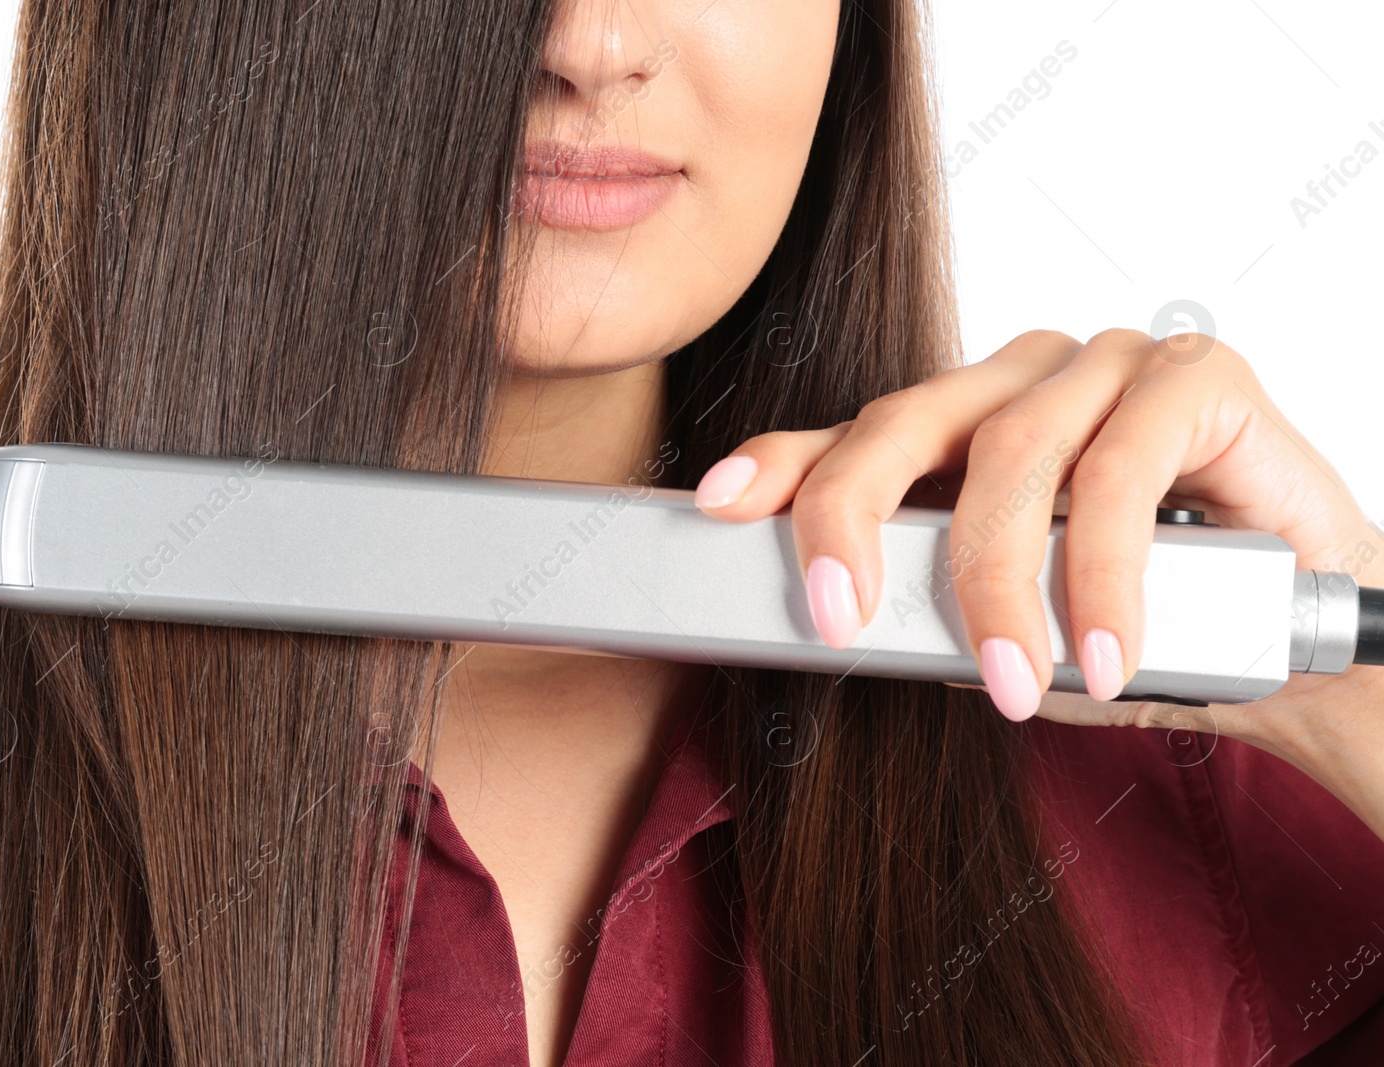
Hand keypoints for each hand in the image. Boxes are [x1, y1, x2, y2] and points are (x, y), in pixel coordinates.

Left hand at [691, 329, 1383, 792]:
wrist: (1295, 646)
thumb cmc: (1143, 627)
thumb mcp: (1011, 626)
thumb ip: (932, 608)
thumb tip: (847, 620)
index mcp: (968, 425)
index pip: (855, 433)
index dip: (781, 461)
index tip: (716, 502)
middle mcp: (1024, 379)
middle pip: (906, 423)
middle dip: (852, 521)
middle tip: (837, 618)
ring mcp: (1107, 365)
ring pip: (1011, 455)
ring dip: (998, 582)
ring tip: (1016, 679)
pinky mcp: (1194, 377)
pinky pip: (1121, 472)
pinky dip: (1104, 574)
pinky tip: (1105, 649)